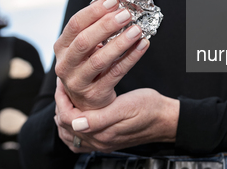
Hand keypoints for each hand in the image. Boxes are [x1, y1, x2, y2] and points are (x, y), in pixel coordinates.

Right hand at [54, 0, 149, 110]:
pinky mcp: (95, 94)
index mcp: (61, 48)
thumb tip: (115, 5)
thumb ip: (94, 28)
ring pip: (100, 60)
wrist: (86, 102)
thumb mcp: (83, 48)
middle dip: (106, 25)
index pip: (75, 25)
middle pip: (84, 41)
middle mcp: (65, 65)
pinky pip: (116, 73)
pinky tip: (142, 45)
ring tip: (136, 29)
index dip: (94, 11)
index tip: (112, 1)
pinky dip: (131, 57)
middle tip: (126, 14)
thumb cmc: (86, 67)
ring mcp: (78, 82)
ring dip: (120, 42)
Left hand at [54, 80, 178, 152]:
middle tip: (62, 88)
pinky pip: (80, 139)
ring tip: (66, 99)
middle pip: (66, 127)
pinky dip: (73, 127)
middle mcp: (99, 142)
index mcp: (102, 133)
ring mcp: (103, 143)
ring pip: (71, 134)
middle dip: (61, 106)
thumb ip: (99, 118)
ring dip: (65, 116)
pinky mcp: (107, 141)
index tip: (63, 84)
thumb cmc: (149, 108)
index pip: (68, 119)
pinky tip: (76, 116)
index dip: (61, 100)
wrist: (166, 119)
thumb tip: (75, 123)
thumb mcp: (126, 107)